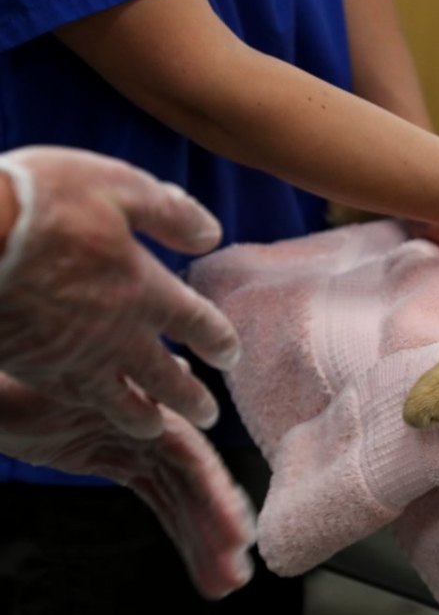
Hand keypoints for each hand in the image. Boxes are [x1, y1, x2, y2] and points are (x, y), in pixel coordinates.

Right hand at [0, 146, 242, 439]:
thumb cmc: (40, 204)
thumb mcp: (117, 186)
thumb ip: (169, 213)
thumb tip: (210, 235)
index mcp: (145, 289)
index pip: (199, 325)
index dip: (219, 342)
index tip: (230, 357)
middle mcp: (116, 334)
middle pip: (167, 378)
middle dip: (192, 399)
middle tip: (209, 416)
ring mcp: (73, 357)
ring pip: (120, 400)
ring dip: (144, 416)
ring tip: (156, 427)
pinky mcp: (33, 367)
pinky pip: (73, 398)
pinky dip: (92, 409)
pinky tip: (94, 409)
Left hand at [0, 371, 255, 598]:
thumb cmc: (17, 384)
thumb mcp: (64, 390)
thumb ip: (116, 393)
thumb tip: (178, 378)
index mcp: (146, 408)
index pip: (191, 457)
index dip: (217, 497)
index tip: (238, 536)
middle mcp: (153, 426)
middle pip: (193, 486)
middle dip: (216, 532)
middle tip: (235, 577)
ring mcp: (140, 447)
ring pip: (181, 501)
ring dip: (204, 543)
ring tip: (223, 586)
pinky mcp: (126, 463)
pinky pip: (162, 502)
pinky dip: (181, 534)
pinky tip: (199, 565)